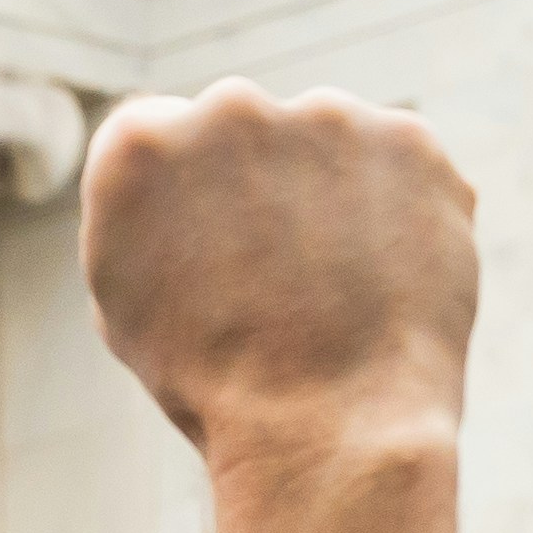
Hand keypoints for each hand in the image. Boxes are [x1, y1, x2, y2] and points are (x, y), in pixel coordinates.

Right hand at [80, 83, 475, 492]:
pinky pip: (392, 162)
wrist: (330, 425)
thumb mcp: (123, 297)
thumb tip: (178, 177)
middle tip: (270, 273)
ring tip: (330, 283)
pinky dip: (392, 205)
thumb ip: (142, 211)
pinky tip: (378, 273)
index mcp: (140, 144)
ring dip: (323, 189)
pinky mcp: (409, 139)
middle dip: (252, 184)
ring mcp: (328, 115)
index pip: (155, 138)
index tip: (200, 251)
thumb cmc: (211, 381)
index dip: (180, 202)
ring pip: (321, 140)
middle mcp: (230, 107)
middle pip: (240, 129)